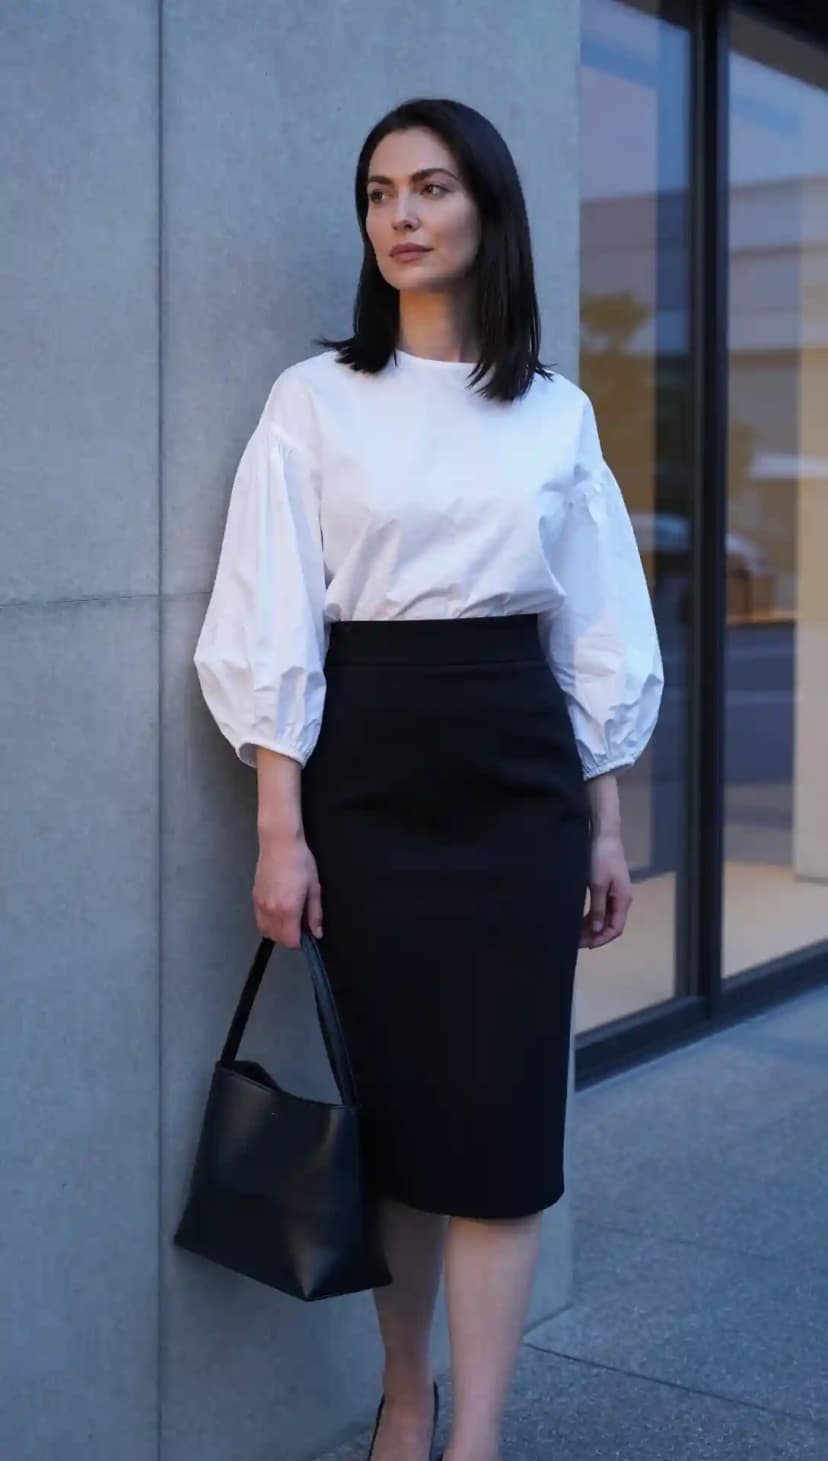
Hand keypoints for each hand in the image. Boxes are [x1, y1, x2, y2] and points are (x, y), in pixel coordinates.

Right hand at [252, 832, 322, 948]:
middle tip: (299, 925)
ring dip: (277, 932)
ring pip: (265, 931)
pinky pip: (259, 920)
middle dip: (289, 938)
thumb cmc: (301, 862)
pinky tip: (278, 911)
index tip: (307, 934)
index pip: (290, 941)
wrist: (279, 843)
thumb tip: (317, 933)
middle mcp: (271, 911)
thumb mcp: (314, 888)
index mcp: (288, 910)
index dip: (300, 942)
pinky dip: (268, 922)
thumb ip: (315, 914)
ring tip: (288, 919)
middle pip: (277, 939)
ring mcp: (260, 905)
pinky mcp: (254, 898)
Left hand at [580, 829, 632, 948]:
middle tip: (575, 942)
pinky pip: (600, 908)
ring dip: (592, 927)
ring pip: (604, 918)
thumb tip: (597, 930)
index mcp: (623, 900)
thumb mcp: (598, 885)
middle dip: (594, 935)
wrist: (603, 834)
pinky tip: (579, 921)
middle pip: (610, 925)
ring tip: (575, 934)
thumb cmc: (601, 858)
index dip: (601, 939)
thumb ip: (597, 908)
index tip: (585, 945)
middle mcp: (621, 899)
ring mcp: (614, 894)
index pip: (615, 928)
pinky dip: (591, 917)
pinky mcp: (607, 887)